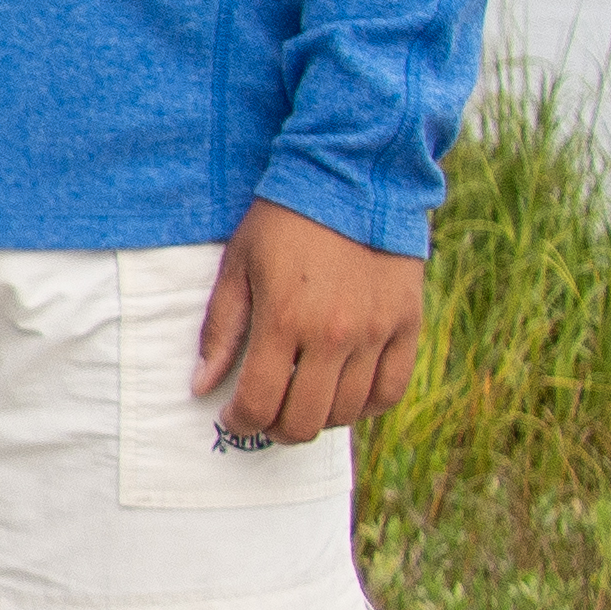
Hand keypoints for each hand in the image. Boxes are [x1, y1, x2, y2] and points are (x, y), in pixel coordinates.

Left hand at [191, 200, 422, 443]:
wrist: (355, 180)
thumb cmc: (284, 221)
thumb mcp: (238, 266)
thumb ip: (221, 329)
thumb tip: (202, 387)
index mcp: (284, 320)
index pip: (260, 402)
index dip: (241, 421)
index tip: (233, 417)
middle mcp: (333, 335)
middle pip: (305, 419)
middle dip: (277, 429)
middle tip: (266, 419)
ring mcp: (376, 333)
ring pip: (348, 412)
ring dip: (319, 420)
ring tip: (302, 404)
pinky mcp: (408, 326)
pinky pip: (391, 391)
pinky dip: (366, 406)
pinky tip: (345, 398)